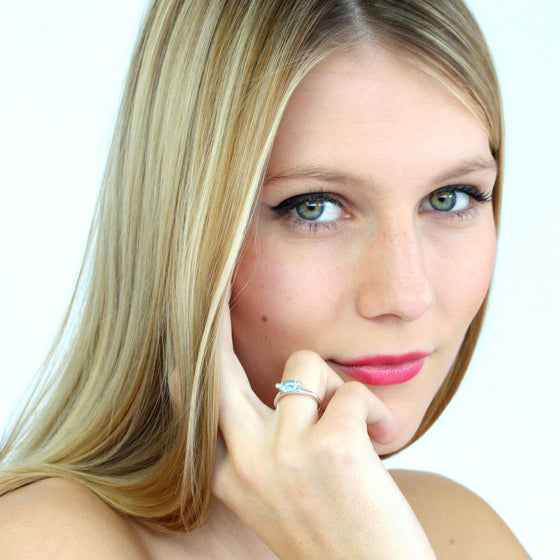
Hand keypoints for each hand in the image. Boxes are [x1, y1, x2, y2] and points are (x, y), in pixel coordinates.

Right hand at [212, 302, 434, 559]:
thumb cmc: (334, 533)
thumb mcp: (279, 491)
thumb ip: (265, 441)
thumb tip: (277, 386)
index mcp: (227, 475)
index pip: (196, 402)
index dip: (190, 361)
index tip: (185, 325)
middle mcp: (245, 461)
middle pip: (221, 368)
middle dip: (217, 322)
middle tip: (216, 283)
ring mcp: (285, 454)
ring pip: (308, 367)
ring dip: (339, 390)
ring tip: (358, 433)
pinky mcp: (332, 448)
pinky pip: (354, 390)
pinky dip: (375, 410)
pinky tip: (379, 446)